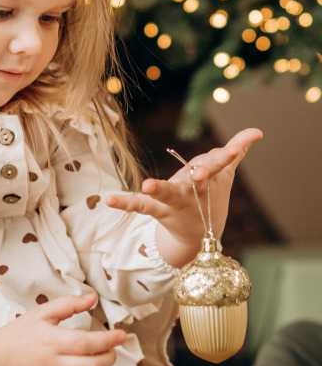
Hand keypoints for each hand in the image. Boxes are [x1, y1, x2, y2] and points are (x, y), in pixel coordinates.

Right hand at [0, 294, 126, 365]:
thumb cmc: (19, 334)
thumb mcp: (41, 313)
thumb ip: (68, 304)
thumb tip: (93, 298)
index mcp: (52, 341)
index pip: (86, 343)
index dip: (108, 340)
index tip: (122, 335)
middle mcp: (53, 365)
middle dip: (110, 358)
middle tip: (111, 350)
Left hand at [106, 128, 262, 267]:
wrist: (198, 234)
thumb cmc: (209, 196)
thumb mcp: (224, 174)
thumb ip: (237, 150)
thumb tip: (257, 131)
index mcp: (208, 178)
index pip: (220, 164)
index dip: (228, 156)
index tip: (235, 149)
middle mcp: (193, 191)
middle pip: (197, 181)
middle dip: (200, 176)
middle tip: (201, 172)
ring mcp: (175, 202)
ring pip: (166, 195)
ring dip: (158, 190)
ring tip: (147, 185)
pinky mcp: (158, 209)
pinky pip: (140, 206)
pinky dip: (125, 203)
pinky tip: (109, 199)